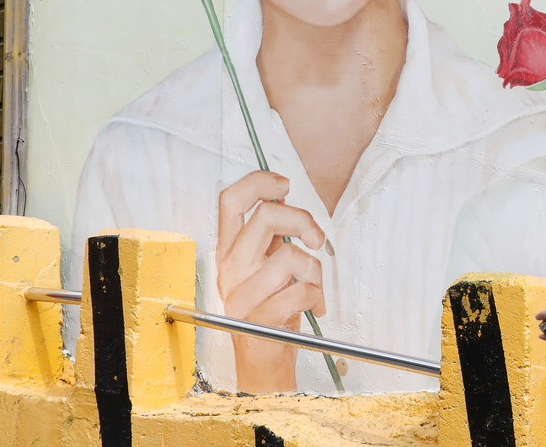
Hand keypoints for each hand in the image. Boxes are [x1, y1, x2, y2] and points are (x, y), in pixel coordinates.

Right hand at [216, 171, 325, 392]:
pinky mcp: (257, 321)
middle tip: (316, 238)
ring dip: (315, 270)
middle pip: (266, 215)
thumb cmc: (270, 310)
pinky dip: (317, 297)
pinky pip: (300, 292)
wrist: (263, 364)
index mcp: (229, 251)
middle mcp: (230, 268)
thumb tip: (283, 195)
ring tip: (313, 286)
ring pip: (289, 255)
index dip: (259, 182)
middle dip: (303, 220)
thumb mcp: (266, 265)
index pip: (231, 200)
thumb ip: (270, 235)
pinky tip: (314, 306)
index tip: (285, 184)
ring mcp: (240, 295)